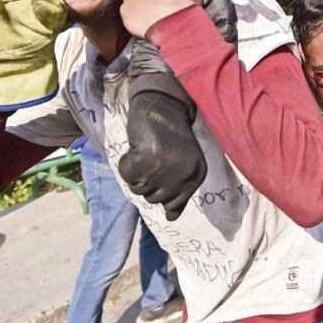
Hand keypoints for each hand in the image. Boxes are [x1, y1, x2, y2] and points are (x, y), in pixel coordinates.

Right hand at [118, 90, 206, 220]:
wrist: (162, 104)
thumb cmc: (169, 135)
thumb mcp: (181, 163)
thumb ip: (178, 190)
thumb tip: (171, 218)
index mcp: (196, 176)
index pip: (173, 205)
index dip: (160, 190)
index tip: (159, 172)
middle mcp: (185, 174)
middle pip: (154, 200)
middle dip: (147, 181)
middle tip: (151, 158)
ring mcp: (167, 167)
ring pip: (139, 190)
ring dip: (136, 173)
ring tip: (144, 152)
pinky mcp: (148, 158)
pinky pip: (127, 176)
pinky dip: (126, 164)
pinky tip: (136, 149)